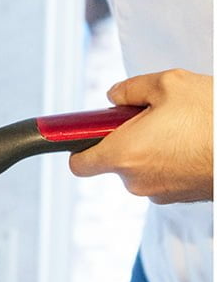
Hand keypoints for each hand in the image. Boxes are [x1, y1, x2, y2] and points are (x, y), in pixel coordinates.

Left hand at [69, 69, 213, 203]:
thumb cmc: (212, 116)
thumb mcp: (168, 84)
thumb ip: (129, 89)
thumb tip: (113, 97)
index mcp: (123, 155)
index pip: (78, 164)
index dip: (79, 147)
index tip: (90, 133)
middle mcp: (137, 181)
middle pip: (113, 162)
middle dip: (125, 140)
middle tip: (150, 118)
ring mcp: (161, 193)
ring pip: (142, 168)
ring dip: (151, 150)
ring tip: (180, 128)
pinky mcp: (184, 198)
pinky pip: (165, 176)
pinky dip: (171, 161)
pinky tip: (193, 142)